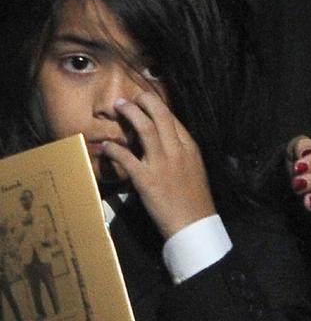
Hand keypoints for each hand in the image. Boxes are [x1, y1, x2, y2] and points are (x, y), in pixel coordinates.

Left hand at [102, 93, 215, 239]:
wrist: (193, 224)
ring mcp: (161, 163)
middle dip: (145, 101)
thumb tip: (166, 139)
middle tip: (132, 97)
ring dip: (130, 114)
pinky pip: (127, 157)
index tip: (146, 100)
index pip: (173, 118)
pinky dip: (114, 148)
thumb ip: (181, 151)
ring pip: (145, 128)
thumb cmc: (194, 198)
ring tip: (119, 106)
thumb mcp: (194, 168)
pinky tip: (106, 145)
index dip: (158, 105)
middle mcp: (176, 150)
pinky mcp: (146, 179)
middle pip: (160, 115)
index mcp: (190, 147)